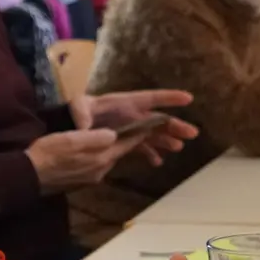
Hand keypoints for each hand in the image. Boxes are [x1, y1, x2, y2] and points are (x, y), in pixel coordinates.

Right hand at [28, 129, 146, 191]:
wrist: (28, 176)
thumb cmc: (49, 153)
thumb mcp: (72, 139)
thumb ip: (96, 137)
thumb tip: (114, 134)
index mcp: (101, 157)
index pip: (127, 143)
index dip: (139, 133)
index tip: (151, 123)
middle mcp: (101, 170)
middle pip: (119, 152)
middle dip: (128, 141)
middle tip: (135, 128)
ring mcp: (91, 177)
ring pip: (107, 159)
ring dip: (112, 149)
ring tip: (114, 137)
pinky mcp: (81, 181)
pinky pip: (96, 165)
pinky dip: (99, 157)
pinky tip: (93, 152)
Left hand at [71, 91, 199, 166]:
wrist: (68, 126)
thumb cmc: (74, 111)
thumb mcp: (77, 107)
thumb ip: (82, 112)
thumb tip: (85, 124)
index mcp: (124, 103)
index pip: (150, 98)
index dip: (168, 97)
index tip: (188, 98)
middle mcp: (131, 115)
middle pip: (157, 119)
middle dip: (174, 125)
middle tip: (191, 134)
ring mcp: (129, 128)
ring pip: (153, 134)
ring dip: (166, 140)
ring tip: (177, 148)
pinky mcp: (123, 140)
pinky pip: (141, 146)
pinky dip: (149, 153)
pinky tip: (156, 162)